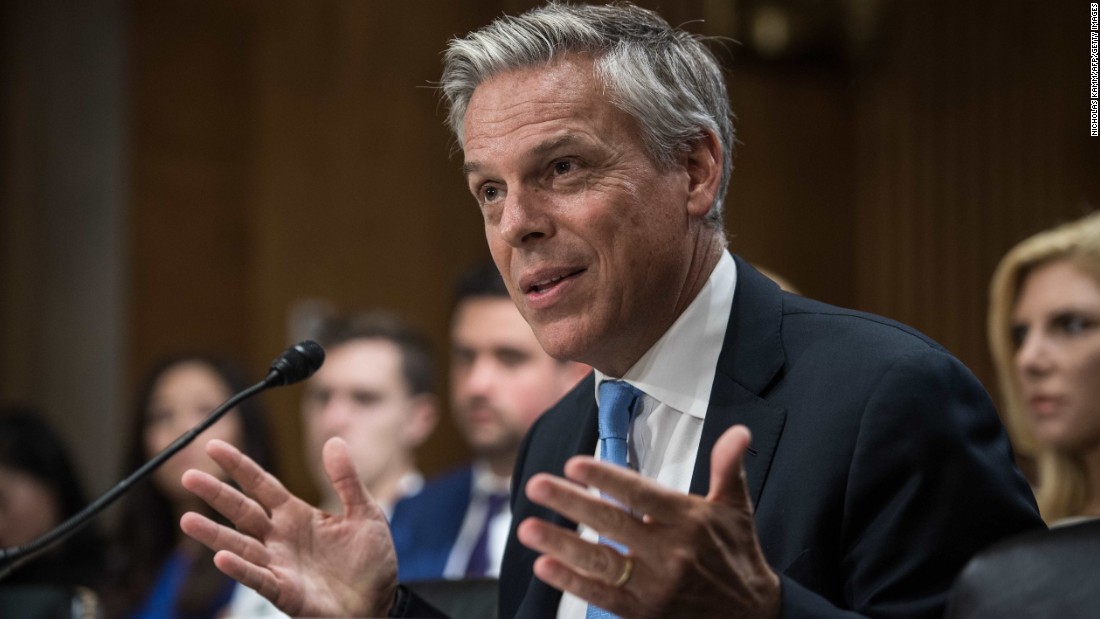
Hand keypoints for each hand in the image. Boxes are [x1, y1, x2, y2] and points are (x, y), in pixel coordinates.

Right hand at [179, 437, 396, 617]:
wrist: (380, 603)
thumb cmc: (370, 559)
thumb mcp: (365, 512)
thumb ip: (347, 480)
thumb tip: (334, 440)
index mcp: (297, 514)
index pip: (262, 484)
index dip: (239, 466)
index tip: (213, 445)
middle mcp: (281, 537)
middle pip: (242, 511)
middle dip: (216, 493)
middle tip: (187, 475)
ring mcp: (279, 564)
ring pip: (239, 545)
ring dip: (213, 534)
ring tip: (187, 520)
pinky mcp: (285, 591)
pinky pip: (258, 578)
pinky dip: (240, 568)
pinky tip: (221, 557)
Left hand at [516, 425, 779, 618]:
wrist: (751, 615)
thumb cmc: (737, 553)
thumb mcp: (736, 508)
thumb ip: (728, 467)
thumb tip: (739, 431)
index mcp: (688, 521)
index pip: (641, 495)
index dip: (607, 478)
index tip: (574, 464)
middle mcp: (670, 552)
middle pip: (613, 524)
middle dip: (571, 504)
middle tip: (535, 485)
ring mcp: (655, 585)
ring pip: (601, 562)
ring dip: (561, 545)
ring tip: (527, 528)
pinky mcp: (644, 611)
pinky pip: (603, 596)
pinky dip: (572, 583)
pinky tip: (544, 566)